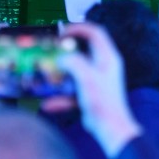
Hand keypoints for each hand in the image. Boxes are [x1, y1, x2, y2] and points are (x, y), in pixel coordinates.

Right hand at [58, 23, 141, 158]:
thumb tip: (62, 58)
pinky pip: (73, 91)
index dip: (79, 28)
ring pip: (75, 71)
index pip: (95, 33)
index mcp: (107, 58)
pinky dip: (61, 97)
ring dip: (61, 74)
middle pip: (83, 51)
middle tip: (52, 52)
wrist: (111, 130)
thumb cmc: (104, 102)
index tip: (63, 32)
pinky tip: (49, 105)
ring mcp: (97, 81)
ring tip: (47, 76)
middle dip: (66, 52)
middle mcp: (103, 66)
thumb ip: (73, 63)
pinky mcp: (90, 94)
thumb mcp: (86, 77)